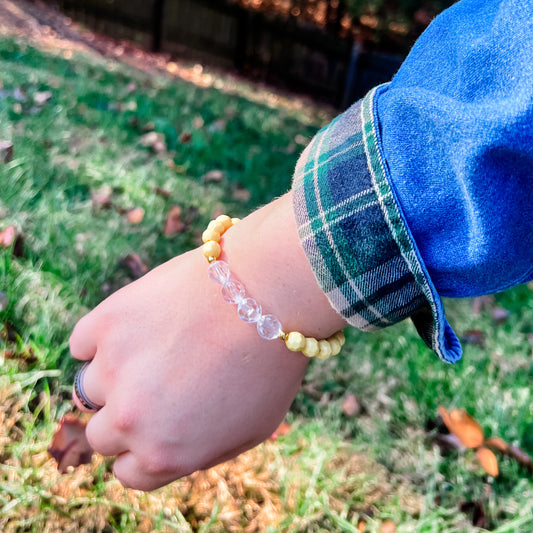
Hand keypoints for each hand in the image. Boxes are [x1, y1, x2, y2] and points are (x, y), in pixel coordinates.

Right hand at [70, 193, 345, 489]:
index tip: (157, 423)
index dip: (143, 447)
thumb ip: (199, 451)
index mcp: (164, 455)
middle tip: (157, 385)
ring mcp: (113, 369)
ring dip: (117, 374)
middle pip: (101, 435)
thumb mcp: (251, 429)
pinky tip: (136, 328)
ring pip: (91, 388)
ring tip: (157, 348)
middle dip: (128, 416)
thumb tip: (164, 449)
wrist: (269, 293)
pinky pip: (83, 343)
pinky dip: (103, 338)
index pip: (127, 471)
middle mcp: (131, 420)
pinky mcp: (106, 322)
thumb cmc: (269, 363)